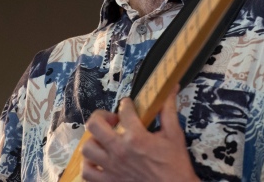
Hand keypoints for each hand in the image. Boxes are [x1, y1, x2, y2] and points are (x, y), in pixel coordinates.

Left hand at [81, 88, 200, 181]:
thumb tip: (170, 90)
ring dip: (94, 142)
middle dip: (100, 117)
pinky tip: (99, 161)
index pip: (124, 110)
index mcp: (136, 138)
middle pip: (94, 125)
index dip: (126, 104)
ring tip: (104, 141)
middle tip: (110, 120)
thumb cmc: (175, 167)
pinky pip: (87, 173)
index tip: (128, 106)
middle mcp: (120, 152)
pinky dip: (90, 166)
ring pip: (87, 149)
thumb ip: (169, 110)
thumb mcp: (174, 135)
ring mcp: (112, 168)